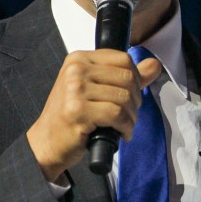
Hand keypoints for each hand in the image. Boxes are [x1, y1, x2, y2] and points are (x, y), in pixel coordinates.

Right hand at [26, 49, 161, 181]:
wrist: (46, 142)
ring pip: (124, 97)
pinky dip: (125, 127)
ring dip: (132, 117)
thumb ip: (126, 75)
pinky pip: (117, 115)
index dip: (136, 78)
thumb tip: (154, 65)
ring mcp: (75, 89)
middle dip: (136, 100)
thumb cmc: (71, 115)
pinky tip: (121, 134)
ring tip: (125, 126)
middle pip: (127, 77)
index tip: (132, 95)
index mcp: (79, 58)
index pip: (123, 58)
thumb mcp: (96, 88)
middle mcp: (76, 70)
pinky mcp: (78, 110)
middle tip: (129, 115)